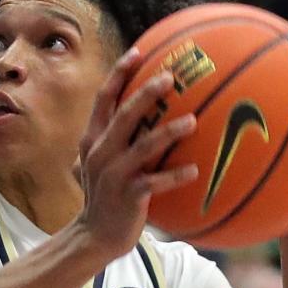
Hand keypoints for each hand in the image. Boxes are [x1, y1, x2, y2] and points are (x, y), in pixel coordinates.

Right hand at [76, 51, 198, 260]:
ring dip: (168, 132)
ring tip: (191, 121)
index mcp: (93, 138)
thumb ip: (117, 138)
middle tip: (170, 77)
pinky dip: (175, 175)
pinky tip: (194, 169)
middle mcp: (100, 152)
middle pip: (123, 115)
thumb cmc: (108, 193)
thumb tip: (148, 112)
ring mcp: (113, 174)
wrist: (95, 234)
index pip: (104, 98)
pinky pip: (155, 182)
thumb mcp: (103, 161)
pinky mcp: (128, 196)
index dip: (119, 74)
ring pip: (142, 146)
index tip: (138, 52)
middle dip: (146, 93)